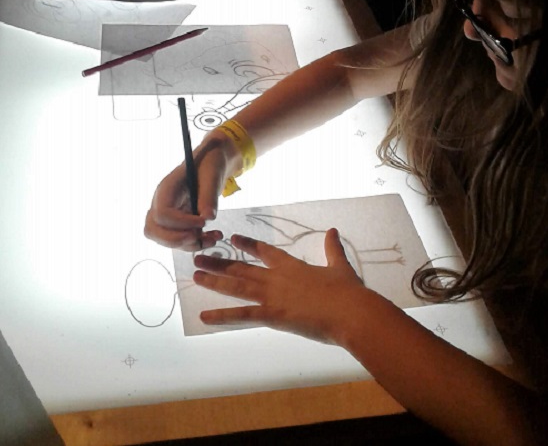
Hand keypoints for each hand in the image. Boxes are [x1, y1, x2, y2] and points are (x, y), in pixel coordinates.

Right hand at [144, 135, 230, 250]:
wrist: (212, 161)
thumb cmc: (210, 163)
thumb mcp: (212, 174)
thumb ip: (209, 195)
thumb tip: (208, 217)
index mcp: (167, 188)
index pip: (162, 213)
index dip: (180, 223)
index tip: (203, 222)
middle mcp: (161, 202)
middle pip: (152, 230)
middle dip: (175, 239)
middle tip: (199, 236)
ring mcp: (167, 213)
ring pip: (164, 239)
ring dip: (188, 244)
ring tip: (214, 239)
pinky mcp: (176, 222)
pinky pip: (178, 239)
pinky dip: (194, 244)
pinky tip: (212, 239)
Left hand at [193, 229, 365, 342]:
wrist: (351, 312)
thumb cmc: (348, 292)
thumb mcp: (341, 267)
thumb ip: (332, 249)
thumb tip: (333, 230)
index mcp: (292, 266)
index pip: (265, 252)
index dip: (248, 244)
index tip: (233, 237)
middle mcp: (277, 278)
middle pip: (243, 267)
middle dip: (220, 262)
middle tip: (199, 256)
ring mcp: (272, 296)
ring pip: (237, 286)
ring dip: (215, 280)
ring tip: (196, 274)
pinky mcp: (272, 315)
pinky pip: (242, 315)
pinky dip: (222, 316)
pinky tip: (203, 316)